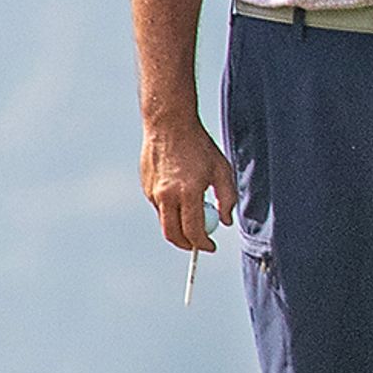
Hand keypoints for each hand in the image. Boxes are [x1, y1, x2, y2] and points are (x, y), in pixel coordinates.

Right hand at [141, 114, 237, 253]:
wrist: (169, 125)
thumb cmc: (200, 147)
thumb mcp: (222, 170)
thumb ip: (227, 199)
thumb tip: (225, 222)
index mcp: (188, 193)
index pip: (194, 231)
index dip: (203, 244)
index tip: (211, 247)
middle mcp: (166, 195)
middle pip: (173, 234)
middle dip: (186, 245)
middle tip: (199, 244)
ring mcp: (152, 192)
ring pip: (165, 221)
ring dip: (179, 225)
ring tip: (195, 209)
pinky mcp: (145, 187)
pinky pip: (159, 207)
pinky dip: (170, 209)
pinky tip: (180, 192)